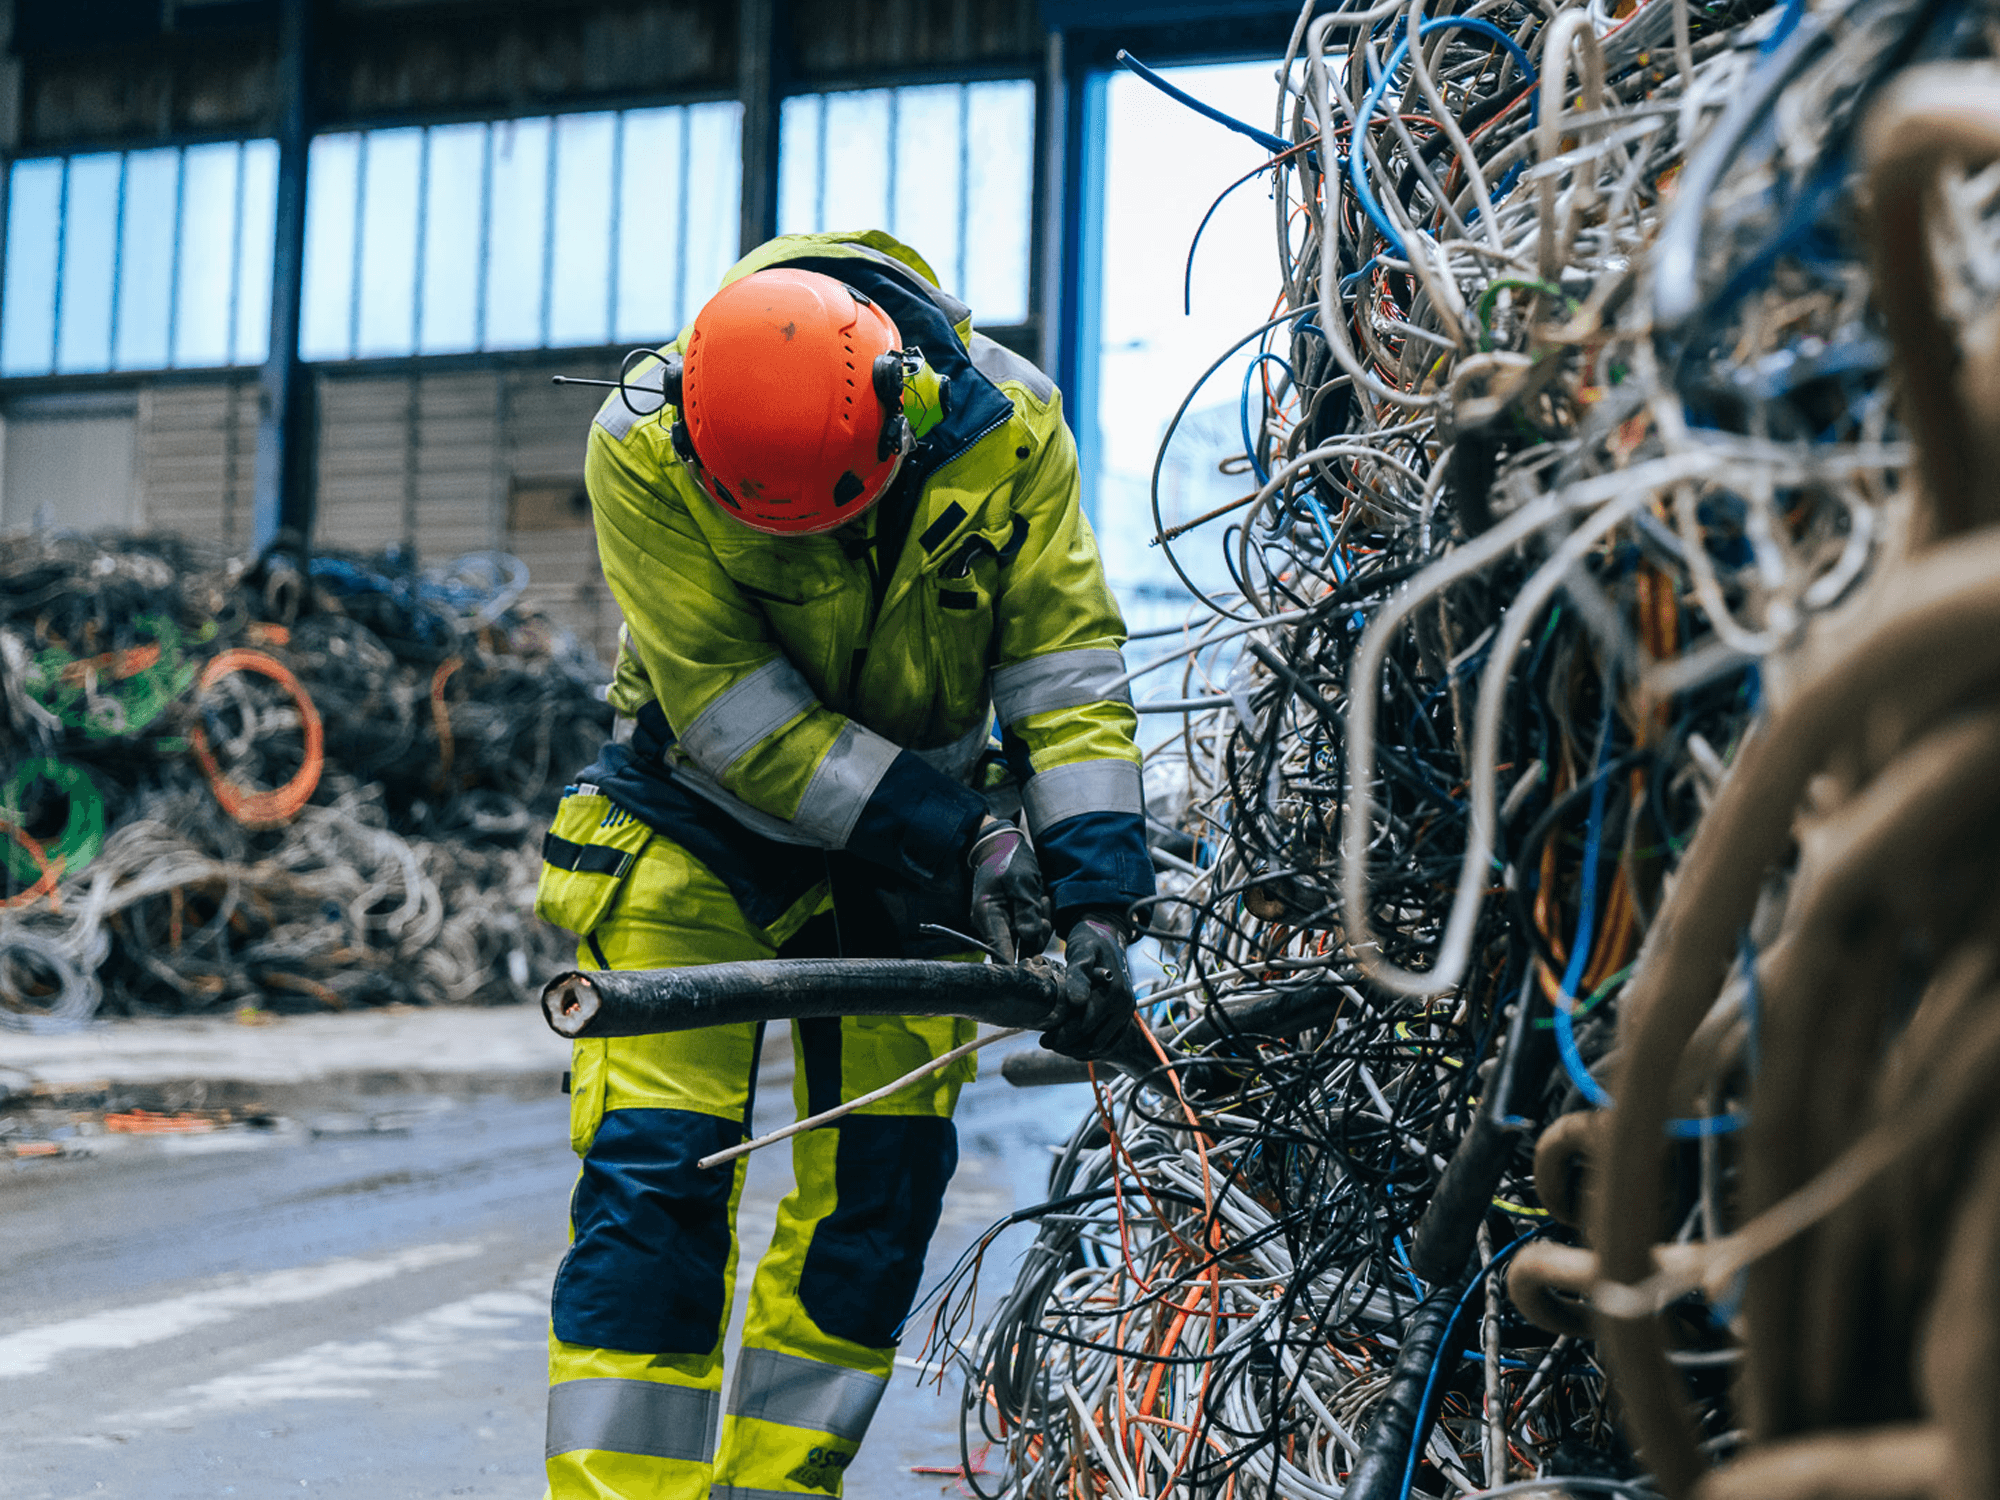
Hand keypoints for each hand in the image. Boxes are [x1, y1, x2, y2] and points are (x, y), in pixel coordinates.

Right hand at [966, 818, 1051, 962]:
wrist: (1003, 847)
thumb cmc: (1009, 860)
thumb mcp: (1022, 880)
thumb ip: (1026, 909)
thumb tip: (1029, 936)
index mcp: (987, 915)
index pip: (999, 951)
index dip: (1016, 965)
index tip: (1035, 966)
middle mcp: (991, 925)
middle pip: (1018, 949)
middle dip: (1037, 933)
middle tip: (1041, 905)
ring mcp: (1002, 925)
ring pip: (1028, 941)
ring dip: (1040, 925)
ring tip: (1040, 899)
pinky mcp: (1012, 923)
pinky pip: (1030, 932)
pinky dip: (1039, 921)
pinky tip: (1039, 902)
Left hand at [1043, 915, 1135, 1059]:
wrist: (1107, 939)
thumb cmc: (1090, 942)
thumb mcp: (1081, 951)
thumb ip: (1078, 974)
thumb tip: (1077, 1002)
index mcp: (1115, 992)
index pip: (1086, 1025)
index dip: (1063, 1035)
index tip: (1043, 1038)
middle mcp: (1125, 1005)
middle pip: (1093, 1040)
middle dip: (1068, 1045)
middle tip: (1046, 1041)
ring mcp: (1126, 1013)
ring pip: (1101, 1046)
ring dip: (1078, 1051)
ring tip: (1057, 1045)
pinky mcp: (1124, 1018)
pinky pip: (1109, 1043)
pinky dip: (1090, 1050)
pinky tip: (1072, 1047)